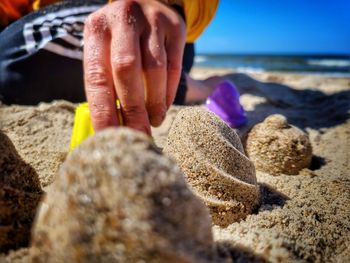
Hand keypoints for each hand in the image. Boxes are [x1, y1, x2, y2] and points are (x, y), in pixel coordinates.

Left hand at [83, 0, 185, 134]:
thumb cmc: (120, 41)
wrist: (146, 4)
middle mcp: (122, 18)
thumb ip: (106, 82)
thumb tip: (111, 127)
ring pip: (155, 70)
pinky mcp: (175, 26)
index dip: (103, 111)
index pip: (96, 77)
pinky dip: (169, 92)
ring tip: (154, 121)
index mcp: (96, 30)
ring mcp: (152, 19)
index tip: (110, 137)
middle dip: (133, 111)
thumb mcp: (104, 51)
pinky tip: (164, 105)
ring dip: (154, 103)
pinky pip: (175, 66)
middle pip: (127, 71)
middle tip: (139, 135)